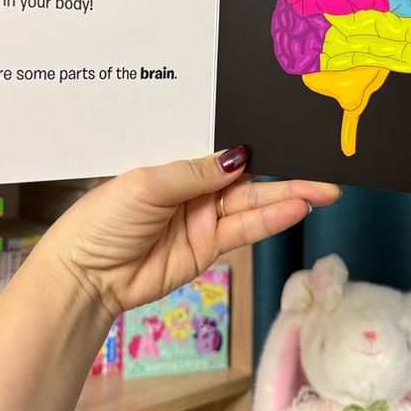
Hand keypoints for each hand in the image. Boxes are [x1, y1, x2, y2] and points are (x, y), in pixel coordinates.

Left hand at [46, 145, 340, 318]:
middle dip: (285, 172)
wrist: (86, 276)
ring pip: (253, 202)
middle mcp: (195, 187)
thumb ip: (194, 172)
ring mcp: (204, 218)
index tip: (290, 133)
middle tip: (323, 168)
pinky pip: (245, 230)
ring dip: (287, 196)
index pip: (224, 148)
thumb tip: (240, 155)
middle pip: (248, 176)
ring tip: (322, 189)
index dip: (256, 142)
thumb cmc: (103, 219)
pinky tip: (296, 209)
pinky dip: (271, 220)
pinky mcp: (209, 247)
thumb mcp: (146, 184)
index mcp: (177, 163)